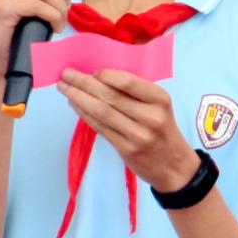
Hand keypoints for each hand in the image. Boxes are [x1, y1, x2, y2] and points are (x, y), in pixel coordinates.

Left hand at [56, 68, 199, 191]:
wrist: (174, 166)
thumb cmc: (163, 130)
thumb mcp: (159, 107)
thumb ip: (136, 93)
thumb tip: (99, 77)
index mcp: (160, 99)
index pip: (129, 82)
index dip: (106, 75)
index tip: (90, 70)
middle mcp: (150, 116)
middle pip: (110, 96)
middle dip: (83, 83)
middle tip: (66, 74)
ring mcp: (137, 135)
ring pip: (101, 112)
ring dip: (78, 97)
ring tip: (63, 87)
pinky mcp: (126, 149)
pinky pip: (100, 127)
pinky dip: (84, 114)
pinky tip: (74, 104)